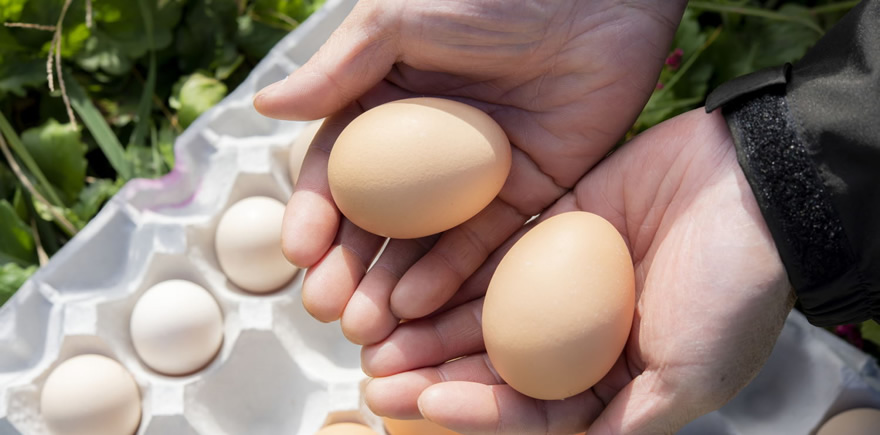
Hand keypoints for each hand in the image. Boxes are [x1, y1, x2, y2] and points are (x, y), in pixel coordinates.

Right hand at [253, 0, 687, 343]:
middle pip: (378, 221)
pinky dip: (450, 278)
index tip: (298, 254)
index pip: (342, 171)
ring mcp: (476, 176)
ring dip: (390, 288)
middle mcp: (428, 148)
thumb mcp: (399, 21)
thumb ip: (337, 71)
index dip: (316, 214)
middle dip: (348, 268)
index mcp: (388, 104)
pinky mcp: (527, 194)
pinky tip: (416, 307)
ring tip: (364, 327)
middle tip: (327, 309)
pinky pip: (484, 244)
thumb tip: (265, 108)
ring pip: (424, 245)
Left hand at [359, 109, 794, 433]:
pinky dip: (452, 269)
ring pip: (483, 309)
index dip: (475, 410)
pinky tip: (408, 283)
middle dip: (434, 374)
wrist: (756, 183)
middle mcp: (580, 331)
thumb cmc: (737, 284)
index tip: (426, 404)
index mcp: (614, 376)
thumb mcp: (692, 373)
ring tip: (377, 336)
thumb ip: (628, 420)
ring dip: (429, 326)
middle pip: (493, 362)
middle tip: (378, 379)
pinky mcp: (550, 224)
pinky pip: (491, 251)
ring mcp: (562, 276)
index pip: (531, 407)